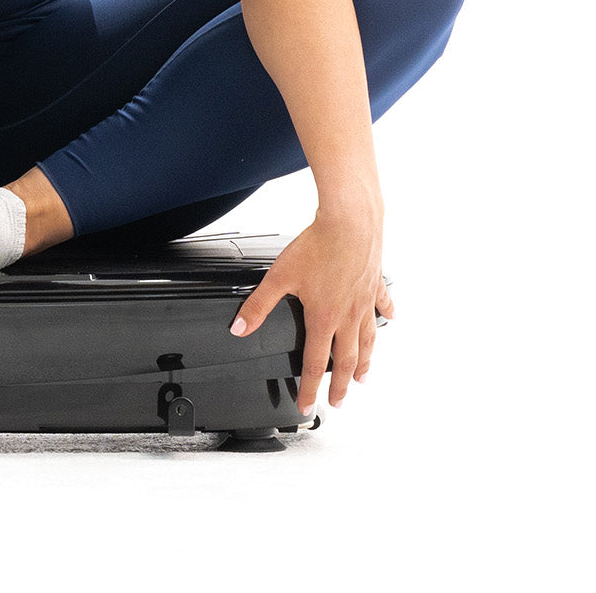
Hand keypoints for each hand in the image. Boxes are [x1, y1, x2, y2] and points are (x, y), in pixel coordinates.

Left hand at [229, 209, 393, 414]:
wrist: (350, 223)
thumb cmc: (317, 247)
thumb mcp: (279, 277)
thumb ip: (258, 306)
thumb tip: (239, 329)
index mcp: (323, 318)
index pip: (312, 364)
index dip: (308, 388)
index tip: (307, 406)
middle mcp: (347, 316)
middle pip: (345, 360)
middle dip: (340, 386)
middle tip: (338, 403)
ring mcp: (365, 302)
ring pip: (367, 340)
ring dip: (364, 361)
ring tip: (363, 376)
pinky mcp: (375, 284)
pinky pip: (382, 305)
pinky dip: (386, 315)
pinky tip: (390, 319)